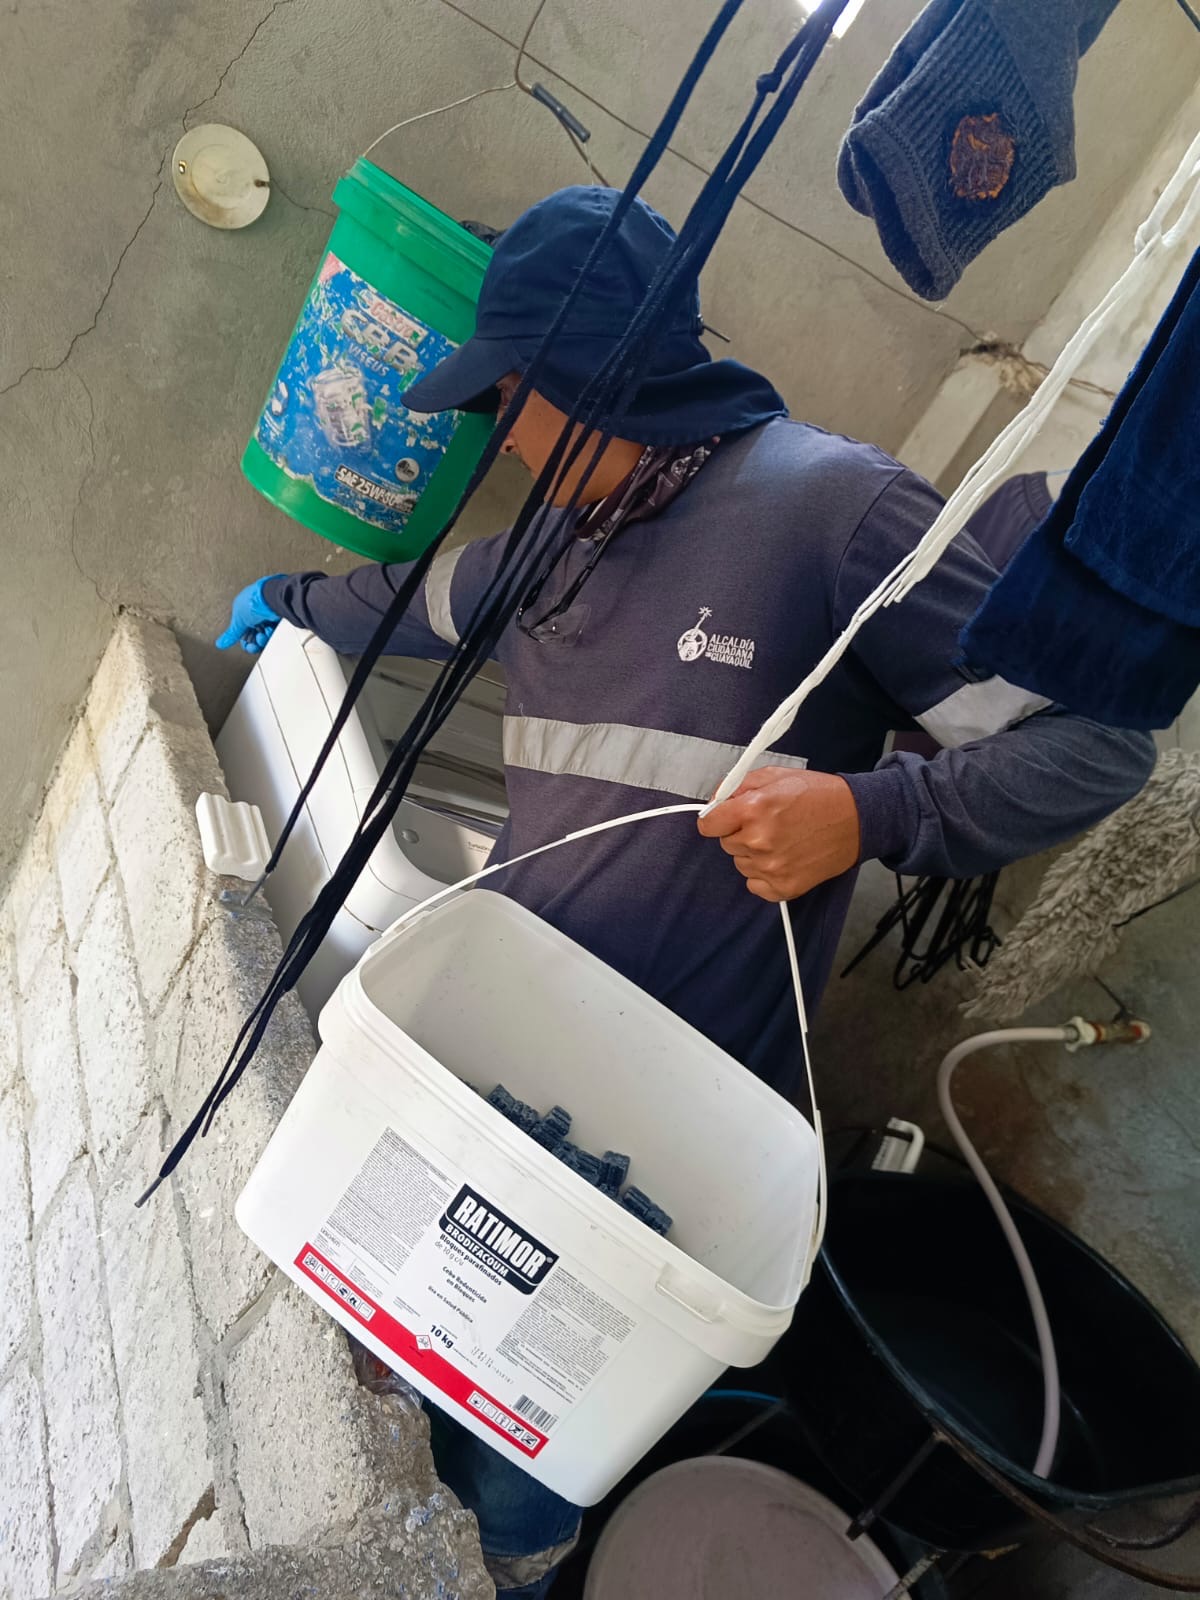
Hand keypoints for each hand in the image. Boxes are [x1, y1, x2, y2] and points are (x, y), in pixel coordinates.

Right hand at [216, 576, 284, 652]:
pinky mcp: (278, 617)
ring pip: (266, 634)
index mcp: (242, 611)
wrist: (270, 597)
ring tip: (264, 634)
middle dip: (257, 640)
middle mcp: (254, 612)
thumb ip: (231, 634)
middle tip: (258, 639)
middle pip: (255, 635)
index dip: (247, 642)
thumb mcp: (239, 622)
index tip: (250, 646)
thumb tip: (220, 643)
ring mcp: (266, 614)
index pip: (243, 632)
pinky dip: (272, 632)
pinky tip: (271, 629)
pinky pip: (275, 630)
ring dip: (264, 637)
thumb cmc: (253, 602)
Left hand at [698, 766, 860, 902]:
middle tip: (768, 823)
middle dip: (740, 832)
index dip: (716, 819)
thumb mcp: (776, 776)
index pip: (708, 825)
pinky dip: (764, 875)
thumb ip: (737, 787)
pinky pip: (754, 884)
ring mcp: (771, 867)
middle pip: (726, 843)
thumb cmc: (818, 795)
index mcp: (754, 809)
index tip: (725, 819)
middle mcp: (759, 840)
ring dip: (753, 853)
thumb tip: (714, 803)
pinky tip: (784, 858)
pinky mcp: (783, 887)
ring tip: (781, 839)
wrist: (857, 819)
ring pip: (740, 863)